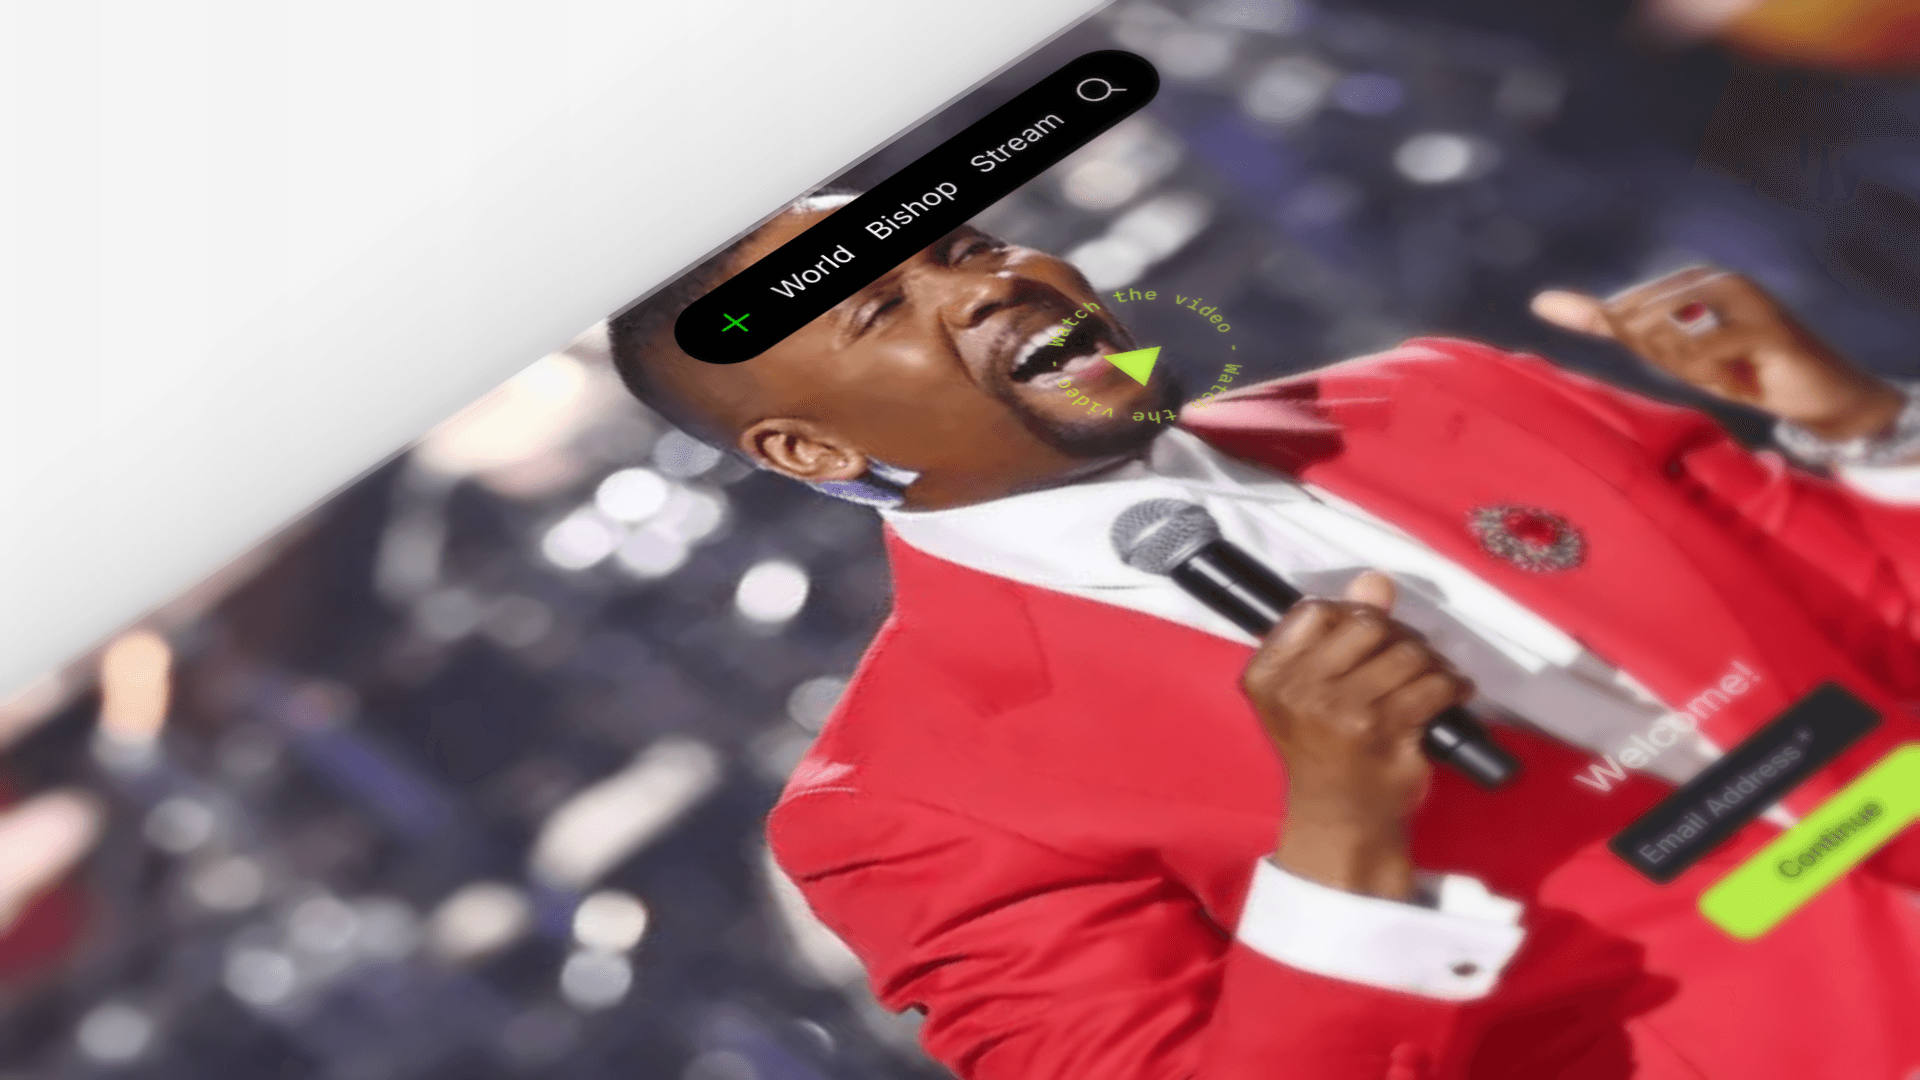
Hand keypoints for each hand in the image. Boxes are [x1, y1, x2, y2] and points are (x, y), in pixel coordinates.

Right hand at [1241, 571, 1473, 900]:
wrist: (1339, 819)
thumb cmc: (1322, 750)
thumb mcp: (1311, 691)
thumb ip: (1336, 633)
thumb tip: (1374, 580)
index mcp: (1268, 676)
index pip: (1315, 610)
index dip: (1349, 616)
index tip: (1364, 639)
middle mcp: (1298, 690)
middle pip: (1366, 625)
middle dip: (1396, 636)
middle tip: (1406, 658)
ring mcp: (1342, 712)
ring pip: (1406, 653)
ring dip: (1429, 662)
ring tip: (1430, 679)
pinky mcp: (1385, 732)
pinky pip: (1433, 685)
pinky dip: (1452, 686)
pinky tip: (1451, 694)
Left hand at [1532, 266, 1906, 439]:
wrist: (1817, 394)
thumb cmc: (1736, 369)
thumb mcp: (1667, 349)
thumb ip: (1609, 323)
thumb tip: (1540, 301)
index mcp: (1689, 279)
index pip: (1625, 314)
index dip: (1643, 350)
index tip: (1688, 363)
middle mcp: (1717, 279)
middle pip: (1642, 327)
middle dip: (1667, 363)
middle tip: (1714, 372)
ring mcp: (1746, 299)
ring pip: (1671, 340)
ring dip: (1692, 372)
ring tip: (1730, 373)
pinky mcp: (1769, 328)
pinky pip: (1706, 355)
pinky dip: (1715, 378)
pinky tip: (1743, 381)